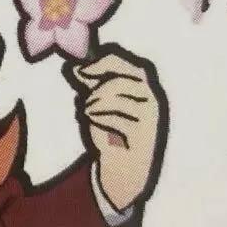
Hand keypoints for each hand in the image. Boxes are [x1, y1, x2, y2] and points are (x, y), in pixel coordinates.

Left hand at [70, 43, 167, 212]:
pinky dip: (98, 117)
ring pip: (116, 98)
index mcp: (143, 82)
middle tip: (85, 98)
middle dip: (97, 87)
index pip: (124, 62)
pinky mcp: (143, 132)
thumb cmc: (112, 126)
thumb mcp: (101, 100)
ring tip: (87, 111)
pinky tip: (94, 121)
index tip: (80, 70)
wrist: (124, 164)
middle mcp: (151, 95)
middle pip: (120, 80)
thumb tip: (75, 67)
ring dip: (95, 103)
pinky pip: (114, 117)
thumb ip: (91, 82)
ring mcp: (149, 113)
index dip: (101, 64)